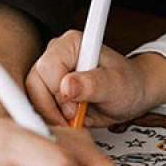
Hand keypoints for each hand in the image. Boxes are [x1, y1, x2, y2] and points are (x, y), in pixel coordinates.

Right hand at [26, 31, 159, 127]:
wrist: (133, 94)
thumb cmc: (128, 83)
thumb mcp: (115, 85)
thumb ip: (92, 84)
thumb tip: (66, 87)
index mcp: (72, 44)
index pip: (47, 68)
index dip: (57, 93)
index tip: (74, 110)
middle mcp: (57, 55)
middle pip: (34, 85)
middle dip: (51, 109)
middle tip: (73, 120)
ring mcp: (51, 74)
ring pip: (33, 99)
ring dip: (52, 116)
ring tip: (76, 121)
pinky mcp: (49, 91)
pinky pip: (39, 109)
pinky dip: (53, 120)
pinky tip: (71, 122)